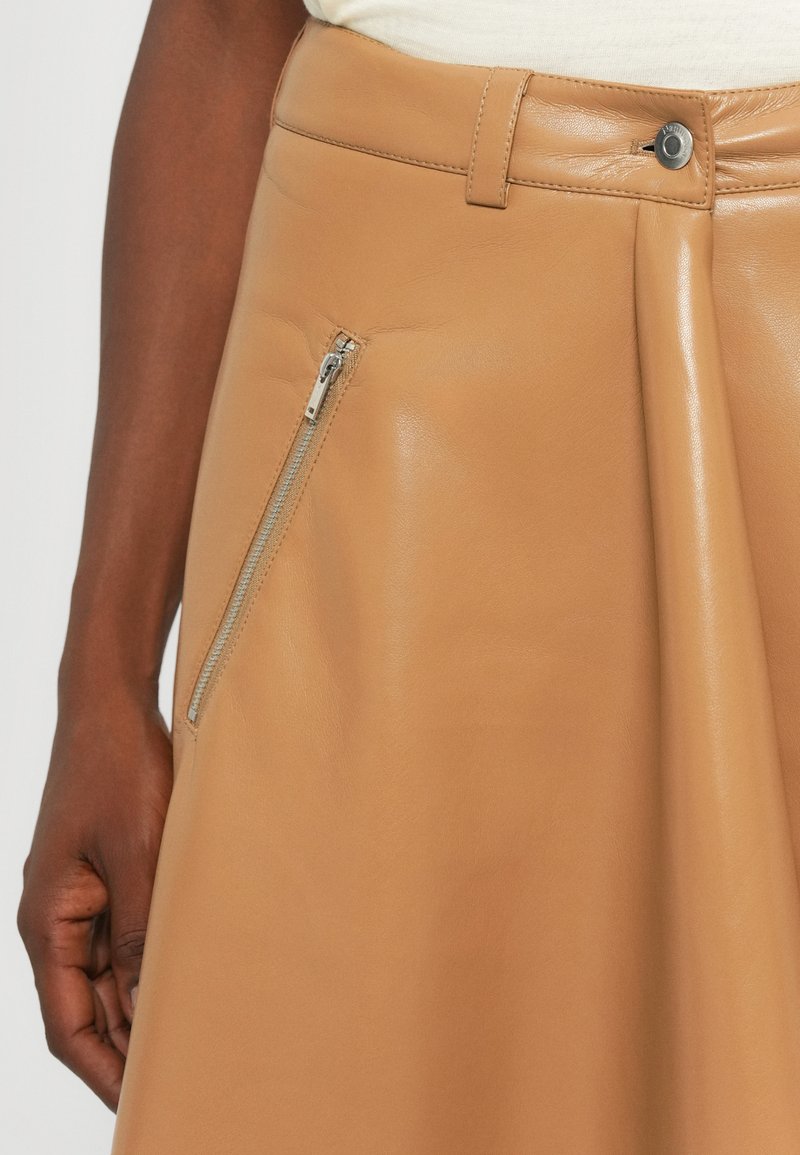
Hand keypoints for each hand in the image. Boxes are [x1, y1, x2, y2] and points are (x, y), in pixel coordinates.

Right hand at [16, 689, 172, 1110]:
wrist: (112, 705)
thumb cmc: (117, 770)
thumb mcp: (137, 856)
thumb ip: (141, 932)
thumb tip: (150, 1006)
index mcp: (47, 922)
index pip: (68, 1025)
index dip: (103, 1072)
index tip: (141, 1107)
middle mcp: (60, 918)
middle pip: (91, 1006)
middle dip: (130, 1048)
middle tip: (184, 1079)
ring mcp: (84, 896)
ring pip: (113, 975)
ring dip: (145, 1008)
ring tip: (196, 1042)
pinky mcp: (110, 874)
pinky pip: (129, 936)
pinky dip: (154, 964)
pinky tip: (192, 977)